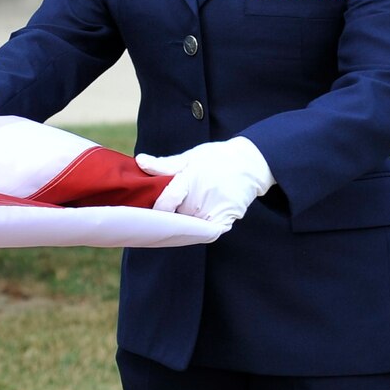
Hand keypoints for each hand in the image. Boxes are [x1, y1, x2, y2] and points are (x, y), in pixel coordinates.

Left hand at [137, 136, 274, 229]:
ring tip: (183, 213)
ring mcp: (215, 211)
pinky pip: (207, 233)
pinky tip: (195, 223)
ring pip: (190, 226)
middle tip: (166, 210)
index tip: (148, 212)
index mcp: (189, 180)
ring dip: (184, 223)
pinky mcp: (227, 219)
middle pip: (176, 216)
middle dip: (169, 214)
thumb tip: (140, 161)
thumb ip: (164, 164)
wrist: (250, 163)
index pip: (166, 202)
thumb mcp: (190, 157)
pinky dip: (200, 231)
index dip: (156, 210)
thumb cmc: (215, 159)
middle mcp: (201, 199)